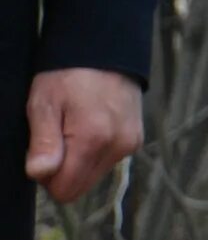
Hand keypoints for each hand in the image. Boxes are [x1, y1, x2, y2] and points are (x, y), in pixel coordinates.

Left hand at [25, 68, 141, 204]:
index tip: (43, 151)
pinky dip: (95, 152)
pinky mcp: (136, 139)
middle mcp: (118, 146)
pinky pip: (107, 162)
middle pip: (80, 187)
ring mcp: (130, 143)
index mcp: (93, 139)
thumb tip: (39, 174)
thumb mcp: (44, 103)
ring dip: (79, 162)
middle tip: (57, 139)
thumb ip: (43, 142)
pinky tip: (92, 127)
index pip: (64, 190)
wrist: (106, 49)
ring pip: (93, 175)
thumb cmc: (68, 74)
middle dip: (63, 172)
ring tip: (75, 128)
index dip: (47, 177)